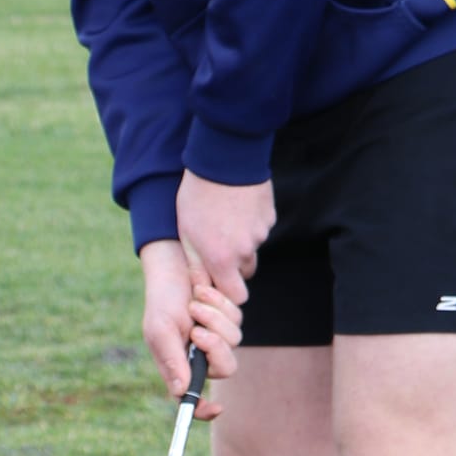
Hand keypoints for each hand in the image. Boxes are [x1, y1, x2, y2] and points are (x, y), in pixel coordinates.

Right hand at [139, 238, 240, 413]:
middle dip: (215, 348)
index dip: (203, 410)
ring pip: (234, 340)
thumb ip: (171, 360)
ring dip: (214, 317)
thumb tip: (181, 392)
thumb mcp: (160, 329)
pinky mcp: (230, 317)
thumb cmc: (162, 299)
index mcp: (179, 364)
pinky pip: (237, 318)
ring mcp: (219, 336)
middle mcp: (201, 355)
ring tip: (195, 301)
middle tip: (198, 330)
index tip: (216, 409)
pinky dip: (219, 303)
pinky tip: (203, 291)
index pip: (192, 398)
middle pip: (225, 368)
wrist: (174, 265)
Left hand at [176, 173, 275, 302]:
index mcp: (223, 259)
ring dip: (241, 241)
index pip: (236, 296)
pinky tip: (236, 206)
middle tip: (216, 243)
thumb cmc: (197, 195)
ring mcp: (261, 233)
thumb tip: (202, 287)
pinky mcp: (269, 217)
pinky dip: (250, 224)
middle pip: (245, 272)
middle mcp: (246, 251)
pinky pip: (260, 229)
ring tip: (223, 218)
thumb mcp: (186, 232)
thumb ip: (196, 264)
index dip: (227, 291)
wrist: (225, 159)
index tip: (216, 279)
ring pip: (252, 248)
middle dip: (234, 266)